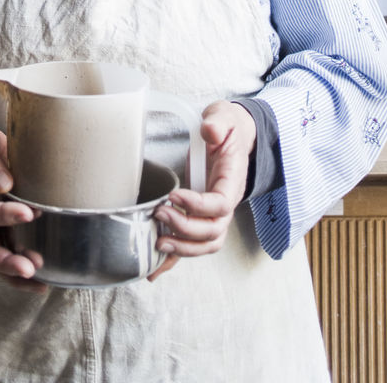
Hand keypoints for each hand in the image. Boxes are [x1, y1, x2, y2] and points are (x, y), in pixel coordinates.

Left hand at [148, 99, 256, 281]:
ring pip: (204, 245)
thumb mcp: (223, 116)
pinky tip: (154, 269)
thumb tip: (209, 131)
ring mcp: (214, 214)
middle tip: (159, 215)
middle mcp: (226, 203)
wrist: (232, 136)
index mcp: (232, 181)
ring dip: (182, 249)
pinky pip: (190, 244)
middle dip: (185, 229)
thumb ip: (218, 122)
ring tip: (157, 243)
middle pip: (213, 231)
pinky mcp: (200, 217)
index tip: (174, 195)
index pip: (221, 204)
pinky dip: (173, 260)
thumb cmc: (226, 128)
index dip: (198, 205)